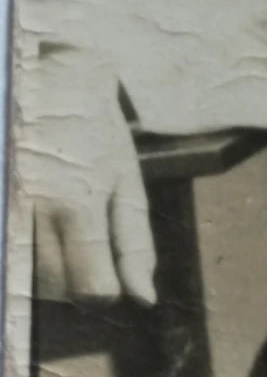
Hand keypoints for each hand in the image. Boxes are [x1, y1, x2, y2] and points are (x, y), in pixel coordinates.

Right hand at [20, 46, 155, 303]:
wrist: (47, 78)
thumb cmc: (93, 129)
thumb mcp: (126, 177)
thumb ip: (135, 242)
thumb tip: (142, 297)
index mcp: (77, 201)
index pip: (91, 288)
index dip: (103, 289)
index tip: (104, 274)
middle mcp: (31, 207)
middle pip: (53, 289)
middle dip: (71, 279)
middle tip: (77, 238)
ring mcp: (4, 204)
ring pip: (24, 277)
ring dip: (42, 267)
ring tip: (54, 227)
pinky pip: (6, 255)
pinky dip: (19, 254)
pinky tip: (32, 225)